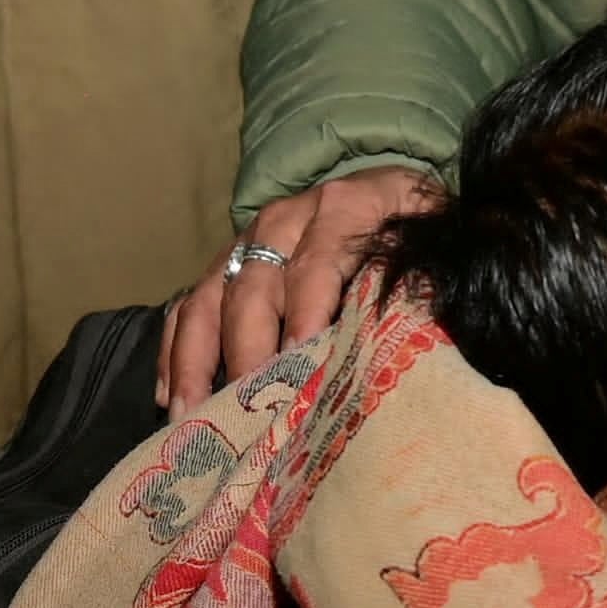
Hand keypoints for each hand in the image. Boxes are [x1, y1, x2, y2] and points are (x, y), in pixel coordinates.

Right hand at [157, 167, 439, 409]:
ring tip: (192, 415)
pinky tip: (171, 397)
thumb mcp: (435, 237)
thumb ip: (429, 276)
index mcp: (346, 207)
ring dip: (195, 360)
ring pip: (208, 299)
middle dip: (248, 352)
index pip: (319, 262)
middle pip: (255, 287)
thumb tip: (426, 329)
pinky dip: (174, 351)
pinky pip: (186, 307)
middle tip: (249, 410)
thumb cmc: (417, 231)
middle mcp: (287, 220)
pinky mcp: (224, 266)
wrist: (389, 192)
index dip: (307, 312)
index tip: (300, 361)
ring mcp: (247, 243)